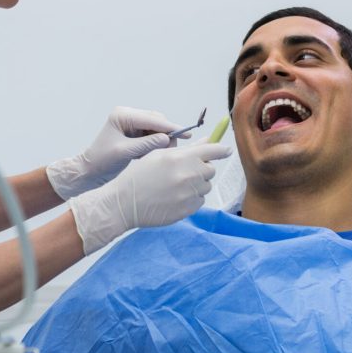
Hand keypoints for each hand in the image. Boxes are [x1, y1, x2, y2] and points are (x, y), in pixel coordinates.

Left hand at [46, 106, 182, 199]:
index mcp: (122, 115)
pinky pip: (151, 135)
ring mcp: (131, 123)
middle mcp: (127, 116)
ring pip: (155, 128)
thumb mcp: (124, 152)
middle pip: (156, 120)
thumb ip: (146, 144)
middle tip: (172, 149)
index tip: (186, 134)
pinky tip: (150, 154)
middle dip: (166, 134)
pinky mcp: (134, 132)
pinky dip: (155, 144)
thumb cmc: (102, 160)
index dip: (169, 126)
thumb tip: (167, 138)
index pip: (151, 119)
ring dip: (161, 140)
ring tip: (160, 154)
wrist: (90, 170)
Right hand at [68, 141, 231, 253]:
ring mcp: (189, 194)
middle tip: (186, 170)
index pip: (212, 150)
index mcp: (181, 157)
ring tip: (175, 185)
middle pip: (210, 169)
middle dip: (202, 168)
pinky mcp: (188, 210)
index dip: (221, 150)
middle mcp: (188, 175)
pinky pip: (199, 201)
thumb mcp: (159, 155)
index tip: (226, 151)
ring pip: (205, 186)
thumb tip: (208, 142)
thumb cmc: (139, 176)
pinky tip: (174, 197)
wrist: (125, 203)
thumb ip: (186, 150)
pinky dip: (192, 198)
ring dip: (197, 184)